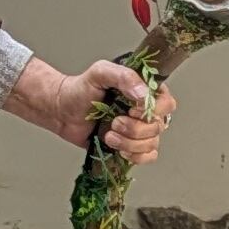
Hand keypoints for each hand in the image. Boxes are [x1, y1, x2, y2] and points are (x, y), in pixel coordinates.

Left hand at [22, 52, 169, 168]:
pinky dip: (135, 156)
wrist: (62, 111)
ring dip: (129, 143)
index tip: (132, 109)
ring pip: (152, 143)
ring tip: (109, 134)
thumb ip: (124, 76)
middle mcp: (145, 111)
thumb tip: (143, 94)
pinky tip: (119, 149)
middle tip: (115, 122)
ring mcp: (139, 130)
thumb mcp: (100, 72)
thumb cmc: (80, 89)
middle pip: (159, 127)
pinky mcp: (131, 146)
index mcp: (144, 91)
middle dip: (135, 129)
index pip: (166, 103)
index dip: (152, 111)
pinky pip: (148, 156)